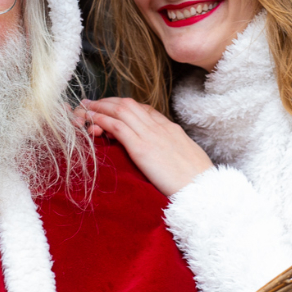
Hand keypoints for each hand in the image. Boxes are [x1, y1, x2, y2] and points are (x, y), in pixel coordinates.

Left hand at [75, 97, 212, 195]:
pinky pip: (118, 127)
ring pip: (120, 110)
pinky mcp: (142, 149)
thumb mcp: (185, 158)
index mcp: (171, 129)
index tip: (110, 109)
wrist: (206, 190)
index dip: (123, 107)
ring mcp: (151, 136)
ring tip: (85, 109)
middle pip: (128, 105)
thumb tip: (161, 154)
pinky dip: (102, 120)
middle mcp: (160, 127)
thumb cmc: (197, 180)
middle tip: (91, 104)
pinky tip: (92, 122)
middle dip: (107, 102)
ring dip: (99, 107)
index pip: (143, 109)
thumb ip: (171, 151)